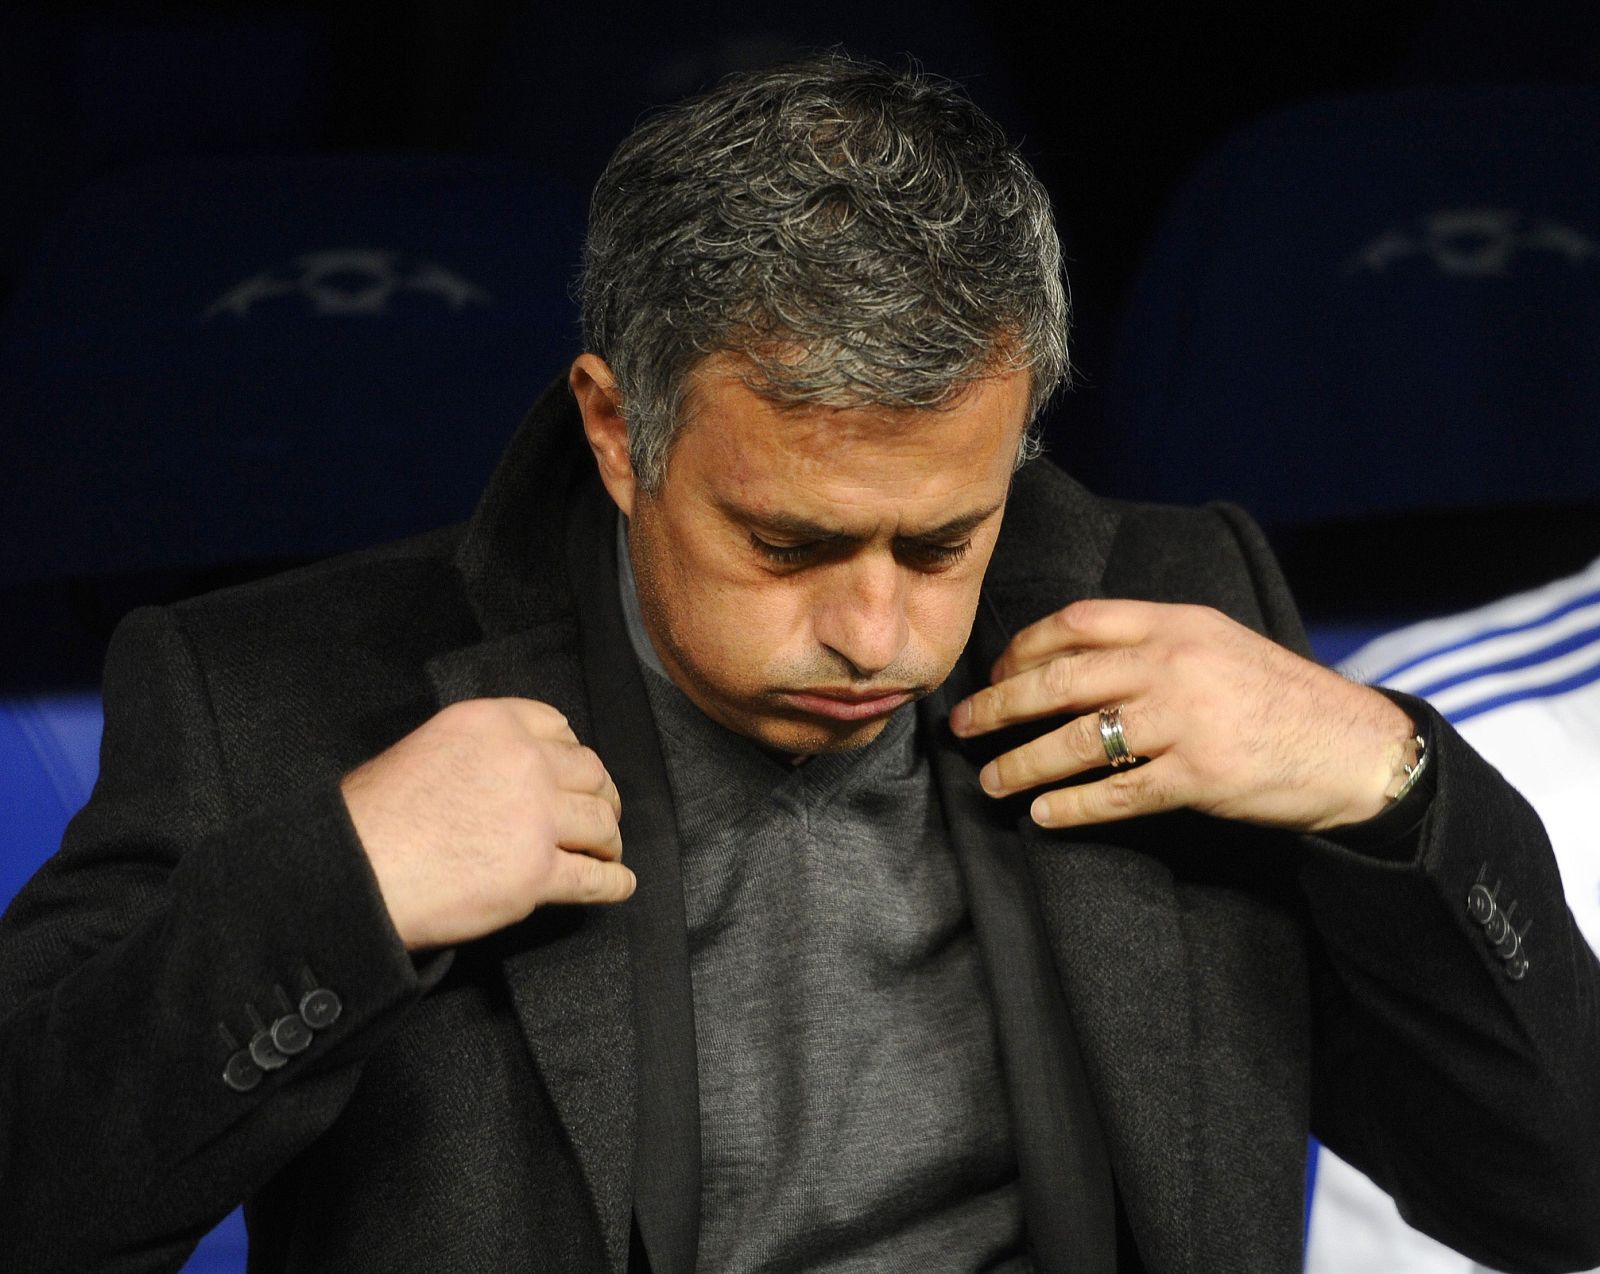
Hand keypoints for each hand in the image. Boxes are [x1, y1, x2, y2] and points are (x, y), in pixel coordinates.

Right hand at [340, 698, 633, 949]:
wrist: (354, 873)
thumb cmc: (371, 817)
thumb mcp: (425, 748)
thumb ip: (476, 753)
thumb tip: (499, 778)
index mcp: (492, 724)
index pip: (557, 726)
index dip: (570, 754)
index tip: (573, 772)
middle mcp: (524, 762)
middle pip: (590, 773)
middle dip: (599, 795)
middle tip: (599, 814)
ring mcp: (537, 818)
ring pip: (601, 823)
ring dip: (609, 839)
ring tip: (606, 851)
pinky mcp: (538, 873)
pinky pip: (595, 878)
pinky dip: (614, 883)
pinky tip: (619, 884)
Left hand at [948, 599, 1416, 832]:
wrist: (1355, 746)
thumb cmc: (1278, 695)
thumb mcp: (1217, 643)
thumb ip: (1152, 642)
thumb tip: (1069, 660)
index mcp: (1175, 622)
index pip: (1076, 622)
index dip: (1023, 648)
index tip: (995, 671)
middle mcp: (1173, 663)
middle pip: (1060, 681)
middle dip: (999, 705)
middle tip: (962, 726)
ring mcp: (1185, 720)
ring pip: (1076, 741)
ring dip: (1022, 764)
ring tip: (991, 780)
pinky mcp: (1198, 776)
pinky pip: (1115, 793)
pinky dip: (1071, 807)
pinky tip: (1043, 815)